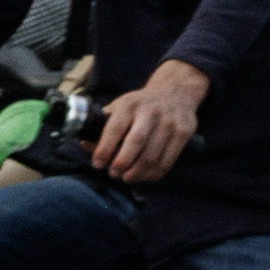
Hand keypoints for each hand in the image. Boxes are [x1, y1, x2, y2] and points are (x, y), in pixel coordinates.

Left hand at [85, 61, 206, 186]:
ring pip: (152, 156)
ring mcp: (169, 122)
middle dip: (122, 163)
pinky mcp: (183, 132)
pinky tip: (145, 176)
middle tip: (114, 174)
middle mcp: (150, 111)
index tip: (97, 164)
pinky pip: (167, 161)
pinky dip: (154, 174)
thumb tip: (85, 146)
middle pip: (136, 142)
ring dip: (137, 173)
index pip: (115, 128)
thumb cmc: (140, 105)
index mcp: (129, 104)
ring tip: (127, 177)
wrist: (175, 92)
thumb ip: (103, 126)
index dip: (104, 149)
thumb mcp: (120, 107)